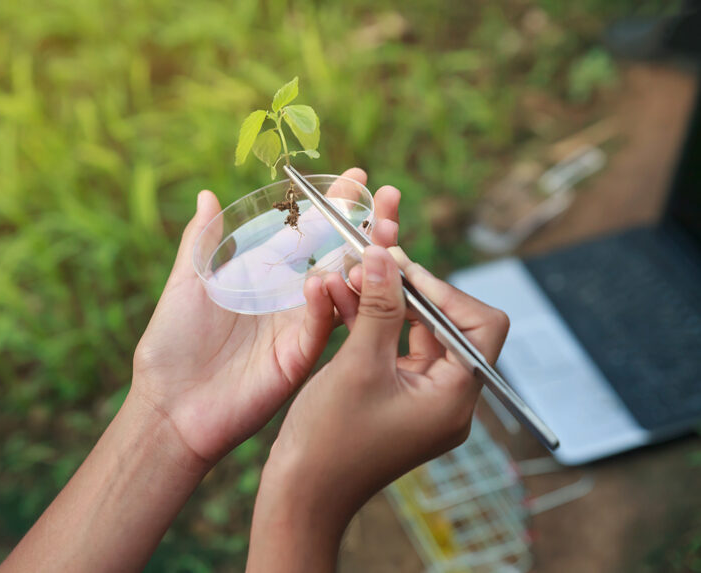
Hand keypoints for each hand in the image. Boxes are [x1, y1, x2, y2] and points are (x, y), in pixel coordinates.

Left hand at [130, 168, 399, 466]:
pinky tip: (322, 281)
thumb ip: (201, 242)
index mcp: (264, 276)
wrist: (169, 406)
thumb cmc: (170, 346)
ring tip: (379, 233)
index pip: (306, 233)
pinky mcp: (297, 357)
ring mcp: (296, 328)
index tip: (357, 177)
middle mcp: (287, 299)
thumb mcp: (185, 284)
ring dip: (362, 261)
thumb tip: (207, 195)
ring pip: (340, 289)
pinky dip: (325, 303)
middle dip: (363, 227)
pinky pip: (320, 326)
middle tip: (387, 199)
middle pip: (335, 256)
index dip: (331, 206)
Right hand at [247, 191, 509, 571]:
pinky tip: (345, 302)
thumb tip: (386, 256)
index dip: (444, 290)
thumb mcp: (358, 363)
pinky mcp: (401, 401)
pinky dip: (376, 326)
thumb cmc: (330, 439)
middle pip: (449, 325)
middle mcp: (450, 400)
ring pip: (420, 335)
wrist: (302, 493)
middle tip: (373, 262)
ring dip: (388, 304)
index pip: (480, 325)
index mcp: (455, 398)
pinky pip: (398, 352)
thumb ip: (379, 305)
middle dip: (411, 291)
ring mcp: (425, 402)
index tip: (402, 267)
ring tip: (351, 276)